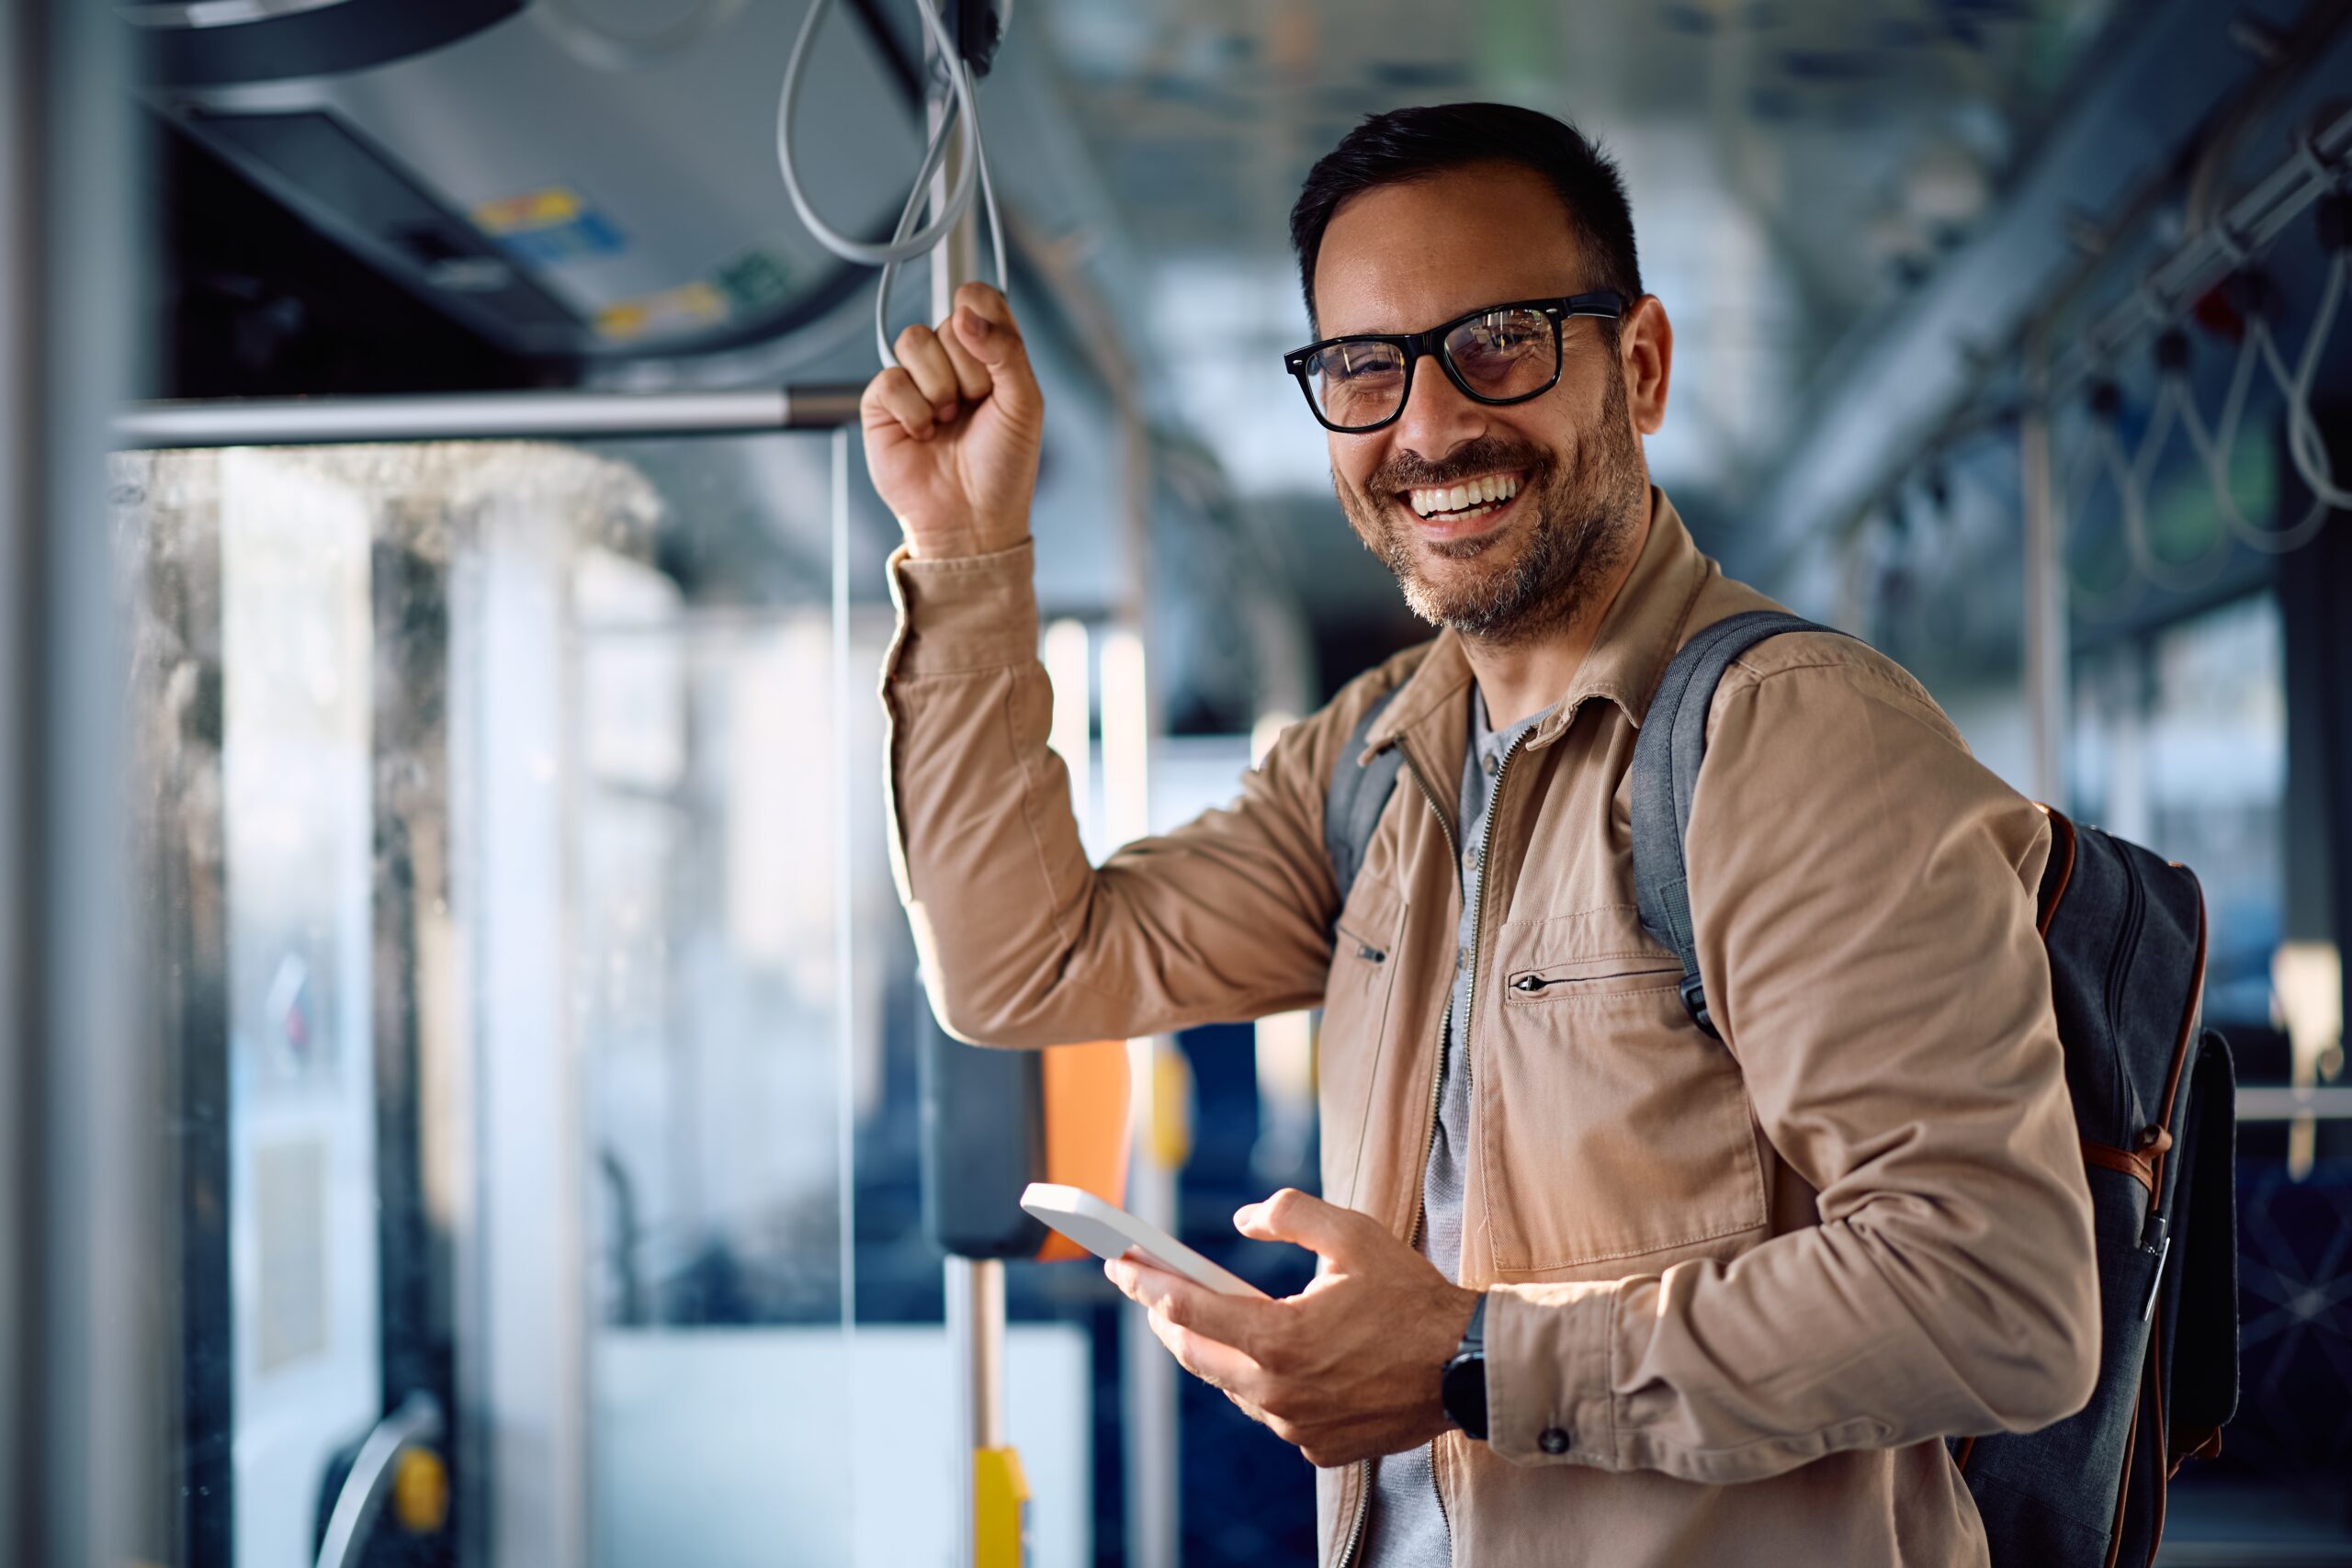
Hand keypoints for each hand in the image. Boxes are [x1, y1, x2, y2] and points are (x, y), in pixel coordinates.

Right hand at [859, 281, 1042, 559]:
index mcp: (989, 353)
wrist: (972, 519)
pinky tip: (924, 435)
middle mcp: (950, 360)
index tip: (991, 351)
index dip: (983, 316)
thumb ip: (1006, 350)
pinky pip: (891, 379)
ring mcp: (914, 379)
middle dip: (969, 371)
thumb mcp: (1025, 403)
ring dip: (940, 389)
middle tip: (975, 409)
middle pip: (949, 322)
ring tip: (948, 422)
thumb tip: (965, 314)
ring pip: (915, 341)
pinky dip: (914, 412)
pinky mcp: (882, 403)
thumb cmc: (1004, 466)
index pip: (979, 298)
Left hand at [1104, 1188, 1479, 1468]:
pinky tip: (1273, 1358)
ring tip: (1209, 1317)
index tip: (1120, 1265)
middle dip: (1167, 1318)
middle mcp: (1278, 1391)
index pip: (1187, 1309)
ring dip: (1216, 1350)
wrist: (1466, 1368)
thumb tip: (1245, 1219)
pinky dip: (1262, 1383)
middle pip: (1194, 1353)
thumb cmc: (1411, 1299)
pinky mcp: (1315, 1446)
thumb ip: (1289, 1214)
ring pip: (1231, 1385)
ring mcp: (1294, 1426)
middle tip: (1152, 1289)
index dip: (1147, 1284)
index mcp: (1279, 1338)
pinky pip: (1269, 1412)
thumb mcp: (1352, 1235)